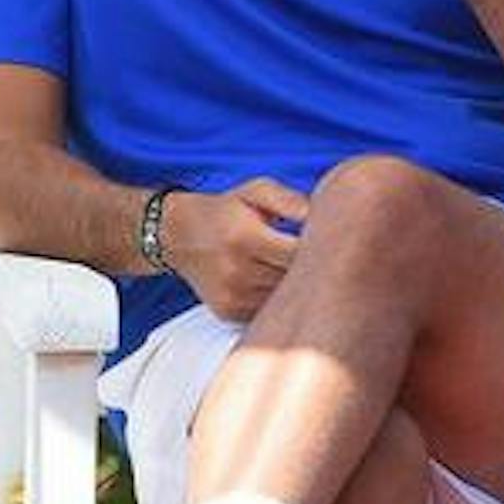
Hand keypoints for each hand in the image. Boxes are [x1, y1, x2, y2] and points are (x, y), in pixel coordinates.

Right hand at [169, 177, 307, 321]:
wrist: (177, 236)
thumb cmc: (224, 211)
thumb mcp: (255, 192)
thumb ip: (290, 200)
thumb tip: (321, 215)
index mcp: (245, 237)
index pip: (298, 253)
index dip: (319, 248)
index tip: (326, 241)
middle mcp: (236, 270)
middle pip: (293, 278)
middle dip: (311, 268)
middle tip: (319, 256)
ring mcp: (232, 295)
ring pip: (283, 298)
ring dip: (295, 287)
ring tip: (299, 269)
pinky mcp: (229, 311)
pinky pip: (267, 310)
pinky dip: (276, 299)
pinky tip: (275, 282)